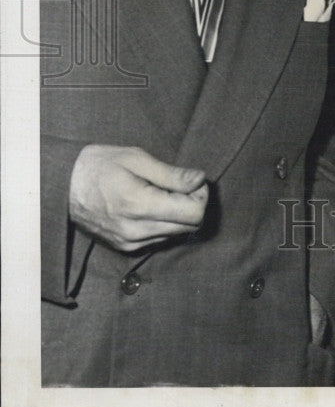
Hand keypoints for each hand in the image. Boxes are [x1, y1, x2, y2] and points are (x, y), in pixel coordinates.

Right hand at [69, 144, 207, 251]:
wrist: (61, 187)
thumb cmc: (100, 165)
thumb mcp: (136, 158)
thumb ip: (171, 174)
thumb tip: (200, 180)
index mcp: (140, 206)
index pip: (194, 214)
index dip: (201, 195)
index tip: (192, 180)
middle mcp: (136, 232)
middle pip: (189, 227)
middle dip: (193, 204)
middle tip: (180, 184)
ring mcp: (130, 243)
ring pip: (177, 234)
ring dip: (179, 214)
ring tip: (163, 192)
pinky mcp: (125, 248)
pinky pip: (160, 238)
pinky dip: (165, 223)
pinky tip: (152, 205)